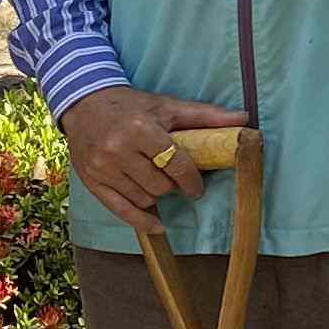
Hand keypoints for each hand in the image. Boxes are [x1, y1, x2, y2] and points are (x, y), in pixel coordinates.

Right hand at [59, 83, 250, 230]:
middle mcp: (118, 150)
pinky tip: (157, 225)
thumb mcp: (167, 106)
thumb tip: (244, 119)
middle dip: (172, 186)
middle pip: (160, 185)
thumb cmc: (131, 105)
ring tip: (157, 182)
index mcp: (140, 130)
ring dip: (156, 196)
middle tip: (174, 179)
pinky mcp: (92, 182)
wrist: (84, 103)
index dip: (192, 180)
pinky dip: (141, 221)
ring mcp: (103, 168)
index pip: (175, 164)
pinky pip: (120, 210)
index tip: (198, 187)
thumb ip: (205, 115)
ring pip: (143, 198)